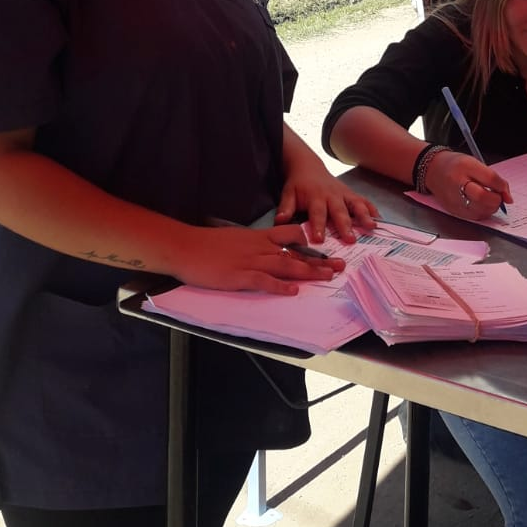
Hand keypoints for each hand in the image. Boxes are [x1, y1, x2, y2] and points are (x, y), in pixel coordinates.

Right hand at [176, 223, 343, 294]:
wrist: (185, 247)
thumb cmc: (207, 244)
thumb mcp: (235, 238)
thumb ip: (252, 244)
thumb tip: (265, 251)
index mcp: (258, 237)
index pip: (291, 236)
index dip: (310, 244)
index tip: (327, 249)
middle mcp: (259, 247)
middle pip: (296, 253)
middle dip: (320, 260)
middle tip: (340, 266)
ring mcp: (250, 261)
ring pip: (286, 265)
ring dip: (309, 272)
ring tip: (327, 277)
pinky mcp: (239, 276)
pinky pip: (264, 281)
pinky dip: (280, 286)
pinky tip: (294, 291)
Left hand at [275, 164, 377, 242]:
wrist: (308, 167)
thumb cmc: (298, 185)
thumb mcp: (288, 193)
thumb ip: (285, 207)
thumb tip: (279, 221)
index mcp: (315, 197)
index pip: (317, 213)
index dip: (318, 226)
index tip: (319, 239)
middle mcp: (332, 196)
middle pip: (339, 211)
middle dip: (345, 225)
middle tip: (350, 239)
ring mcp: (344, 195)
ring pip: (356, 205)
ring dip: (364, 215)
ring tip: (372, 227)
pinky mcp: (351, 195)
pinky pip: (364, 201)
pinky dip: (372, 210)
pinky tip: (380, 221)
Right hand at [424, 152, 511, 222]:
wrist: (433, 171)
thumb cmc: (456, 166)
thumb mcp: (475, 164)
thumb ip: (494, 179)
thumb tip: (508, 198)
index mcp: (464, 167)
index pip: (489, 179)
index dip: (502, 187)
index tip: (505, 190)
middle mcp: (457, 184)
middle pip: (483, 198)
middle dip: (496, 200)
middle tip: (496, 196)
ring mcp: (454, 200)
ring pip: (480, 211)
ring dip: (490, 208)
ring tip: (488, 199)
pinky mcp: (454, 211)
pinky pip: (474, 217)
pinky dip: (482, 212)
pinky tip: (480, 205)